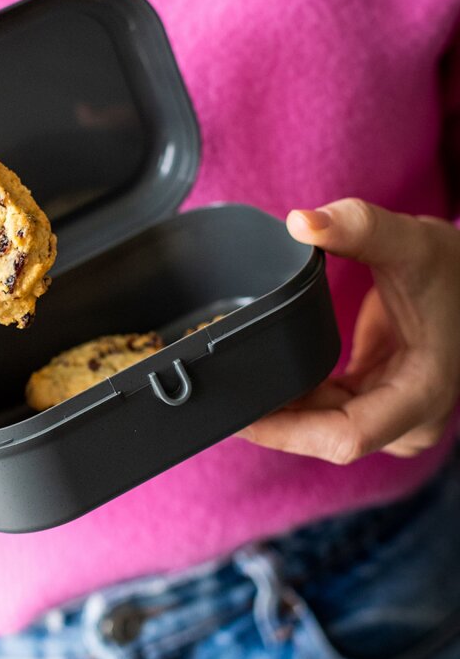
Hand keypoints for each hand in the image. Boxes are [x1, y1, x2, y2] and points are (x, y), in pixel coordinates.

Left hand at [234, 198, 459, 463]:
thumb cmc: (455, 268)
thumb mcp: (410, 241)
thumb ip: (359, 227)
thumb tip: (301, 221)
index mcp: (422, 393)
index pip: (345, 436)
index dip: (285, 432)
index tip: (239, 415)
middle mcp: (412, 419)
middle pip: (326, 437)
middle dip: (273, 422)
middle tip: (221, 394)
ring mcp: (397, 416)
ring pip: (323, 428)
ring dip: (281, 412)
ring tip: (234, 383)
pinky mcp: (380, 403)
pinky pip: (328, 413)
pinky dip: (296, 400)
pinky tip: (266, 380)